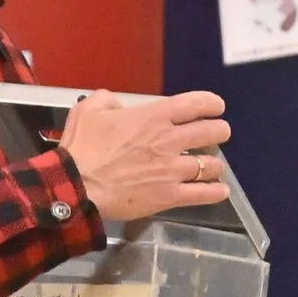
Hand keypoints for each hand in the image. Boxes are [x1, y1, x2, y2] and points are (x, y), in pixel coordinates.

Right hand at [62, 91, 231, 223]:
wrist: (78, 187)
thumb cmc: (82, 148)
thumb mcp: (88, 110)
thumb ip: (107, 100)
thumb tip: (118, 105)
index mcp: (153, 117)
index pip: (196, 104)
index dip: (212, 103)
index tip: (216, 107)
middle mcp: (170, 141)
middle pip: (212, 132)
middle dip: (219, 131)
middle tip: (217, 135)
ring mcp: (173, 170)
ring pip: (211, 164)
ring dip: (214, 164)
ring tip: (210, 166)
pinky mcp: (170, 196)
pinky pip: (203, 194)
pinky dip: (216, 191)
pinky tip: (220, 190)